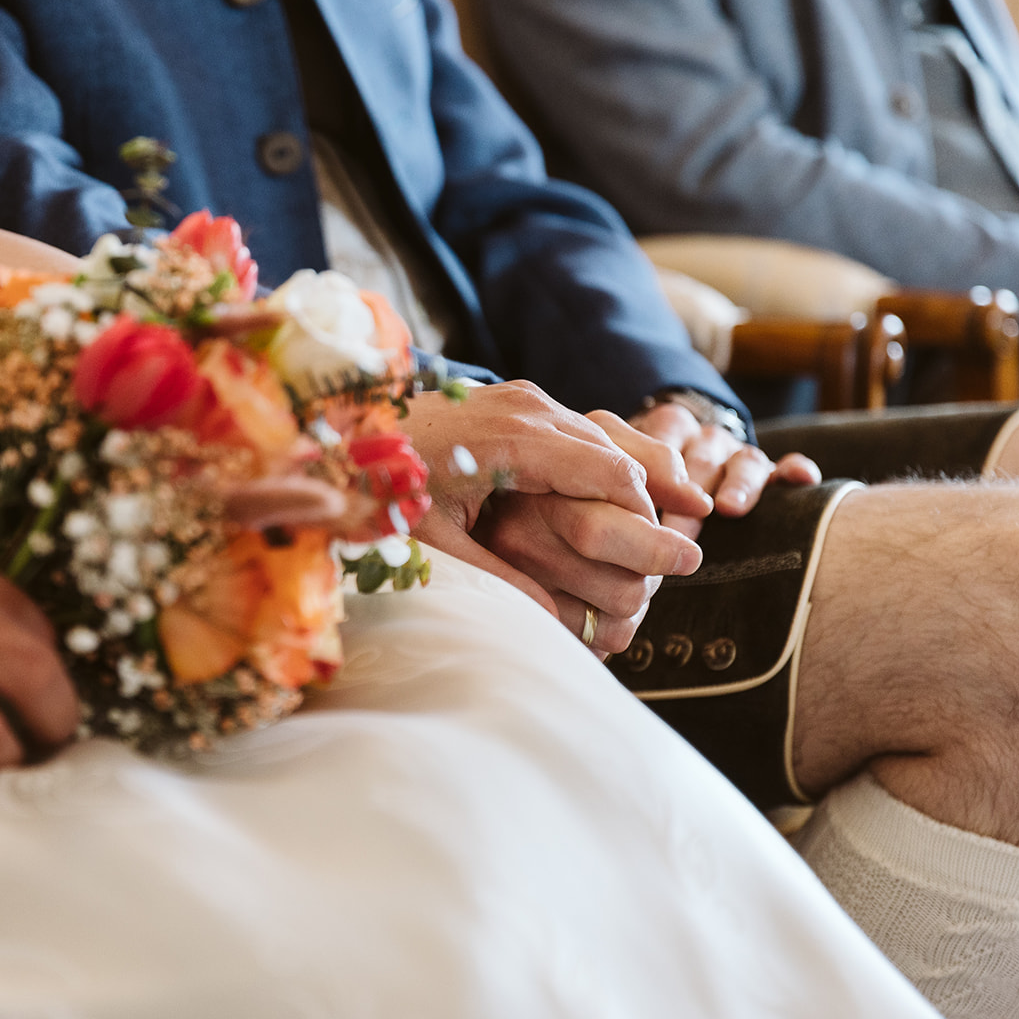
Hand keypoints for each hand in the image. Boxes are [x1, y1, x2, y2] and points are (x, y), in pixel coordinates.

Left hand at [402, 382, 702, 648]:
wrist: (341, 436)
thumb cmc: (380, 489)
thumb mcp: (435, 544)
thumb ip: (498, 579)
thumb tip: (554, 620)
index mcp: (512, 440)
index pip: (609, 474)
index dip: (646, 517)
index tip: (670, 557)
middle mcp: (526, 407)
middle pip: (615, 451)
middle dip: (649, 500)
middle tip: (677, 549)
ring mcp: (520, 397)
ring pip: (600, 436)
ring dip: (628, 479)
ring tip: (663, 522)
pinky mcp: (513, 400)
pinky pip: (573, 430)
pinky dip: (599, 462)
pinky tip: (615, 496)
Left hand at [629, 401, 820, 538]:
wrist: (682, 470)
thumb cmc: (644, 485)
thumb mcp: (626, 476)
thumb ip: (617, 489)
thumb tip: (600, 528)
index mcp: (665, 431)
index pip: (661, 445)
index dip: (655, 478)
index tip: (646, 510)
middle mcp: (703, 439)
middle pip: (701, 459)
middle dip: (689, 494)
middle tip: (677, 529)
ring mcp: (738, 453)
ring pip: (744, 459)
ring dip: (738, 482)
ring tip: (729, 507)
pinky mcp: (769, 469)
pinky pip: (787, 465)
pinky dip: (795, 470)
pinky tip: (801, 479)